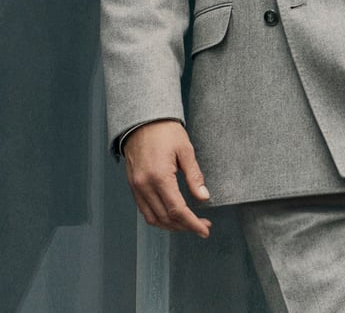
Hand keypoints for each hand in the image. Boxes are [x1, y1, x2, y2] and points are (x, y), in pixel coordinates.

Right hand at [123, 120, 211, 236]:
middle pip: (165, 218)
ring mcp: (136, 187)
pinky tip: (171, 215)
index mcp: (159, 176)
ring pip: (153, 218)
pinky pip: (144, 210)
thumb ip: (194, 176)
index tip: (205, 229)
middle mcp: (144, 185)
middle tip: (202, 225)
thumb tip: (204, 198)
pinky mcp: (133, 185)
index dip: (193, 224)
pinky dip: (158, 218)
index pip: (177, 210)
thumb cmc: (165, 131)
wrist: (142, 119)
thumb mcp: (185, 150)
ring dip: (171, 226)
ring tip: (188, 223)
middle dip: (185, 226)